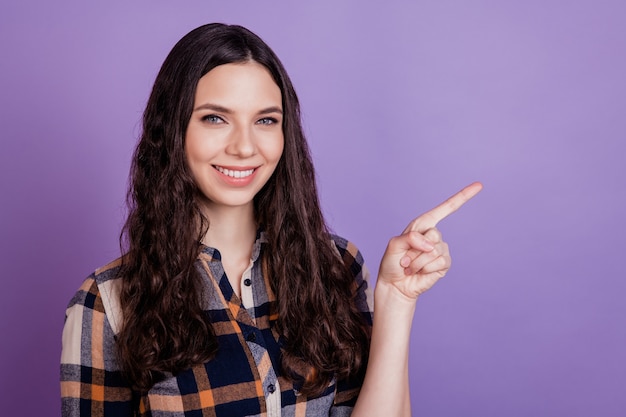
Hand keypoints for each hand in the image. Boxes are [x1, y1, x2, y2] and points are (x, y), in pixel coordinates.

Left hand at [377, 182, 482, 299]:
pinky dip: (425, 268)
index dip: (462, 197)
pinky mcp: (445, 263)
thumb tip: (430, 244)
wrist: (395, 284)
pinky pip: (440, 262)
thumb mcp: (394, 245)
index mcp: (423, 224)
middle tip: (405, 258)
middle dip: (415, 249)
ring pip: (434, 251)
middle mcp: (433, 235)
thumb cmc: (392, 263)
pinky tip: (420, 272)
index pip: (446, 208)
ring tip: (410, 267)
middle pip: (434, 235)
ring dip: (417, 262)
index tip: (479, 185)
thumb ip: (410, 238)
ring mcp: (441, 249)